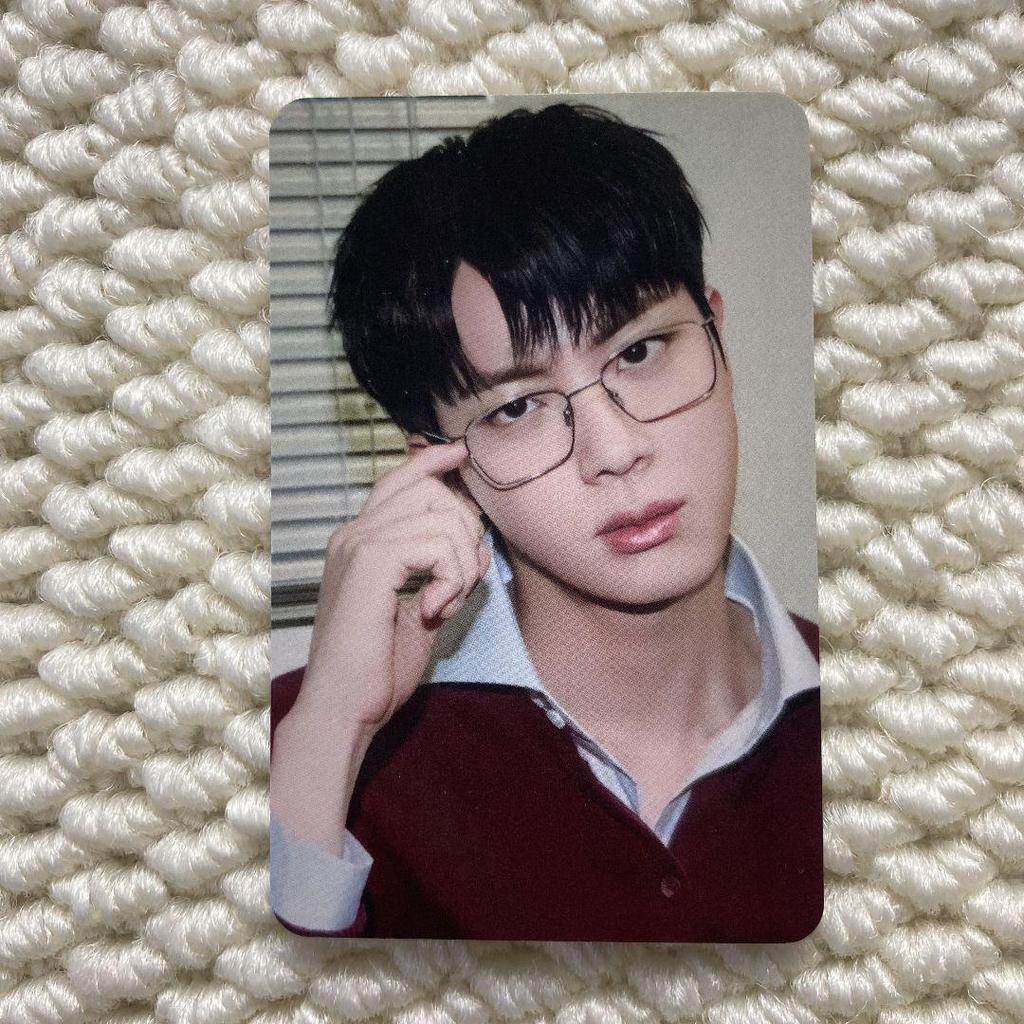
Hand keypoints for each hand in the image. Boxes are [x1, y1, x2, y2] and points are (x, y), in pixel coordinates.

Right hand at [297, 439, 489, 731]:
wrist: (346, 709)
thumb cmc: (378, 669)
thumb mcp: (422, 612)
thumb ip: (444, 574)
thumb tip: (479, 545)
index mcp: (360, 543)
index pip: (400, 480)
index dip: (433, 461)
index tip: (461, 452)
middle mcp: (354, 534)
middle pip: (432, 490)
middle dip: (466, 534)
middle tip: (458, 586)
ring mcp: (358, 543)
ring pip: (443, 517)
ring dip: (462, 565)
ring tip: (444, 604)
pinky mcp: (370, 562)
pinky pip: (438, 543)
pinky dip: (452, 577)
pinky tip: (434, 608)